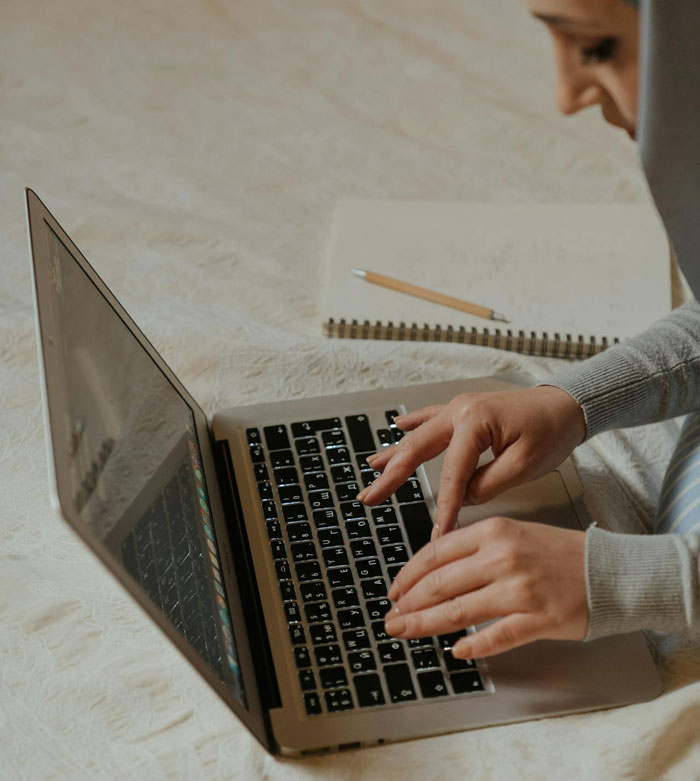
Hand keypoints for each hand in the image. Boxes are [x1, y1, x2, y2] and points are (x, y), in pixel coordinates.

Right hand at [358, 386, 585, 535]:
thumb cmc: (552, 430)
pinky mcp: (466, 410)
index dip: (444, 506)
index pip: (451, 474)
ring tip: (371, 467)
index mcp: (474, 423)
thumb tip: (463, 497)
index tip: (437, 532)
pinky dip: (413, 423)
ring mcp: (460, 408)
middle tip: (370, 496)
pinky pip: (432, 417)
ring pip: (419, 435)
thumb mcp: (524, 465)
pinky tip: (397, 426)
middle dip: (392, 476)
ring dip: (394, 452)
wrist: (568, 404)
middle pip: (418, 450)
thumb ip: (488, 483)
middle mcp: (460, 411)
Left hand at [384, 516, 587, 656]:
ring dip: (424, 625)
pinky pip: (496, 636)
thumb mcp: (512, 534)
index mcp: (493, 532)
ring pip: (458, 611)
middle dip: (408, 604)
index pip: (435, 554)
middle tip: (391, 618)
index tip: (394, 590)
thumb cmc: (559, 553)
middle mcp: (502, 557)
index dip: (408, 575)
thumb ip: (474, 548)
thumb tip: (432, 572)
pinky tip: (456, 652)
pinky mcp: (538, 619)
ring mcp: (520, 589)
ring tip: (405, 633)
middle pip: (439, 584)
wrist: (610, 571)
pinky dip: (472, 646)